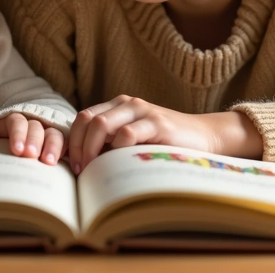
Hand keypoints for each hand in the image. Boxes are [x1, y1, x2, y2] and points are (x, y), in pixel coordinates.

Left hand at [0, 112, 65, 165]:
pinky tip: (66, 163)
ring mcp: (48, 133)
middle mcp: (33, 124)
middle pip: (36, 128)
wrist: (18, 150)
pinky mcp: (60, 144)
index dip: (18, 134)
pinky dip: (65, 152)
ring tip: (49, 162)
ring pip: (53, 134)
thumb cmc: (2, 144)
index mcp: (14, 122)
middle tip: (31, 155)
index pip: (17, 123)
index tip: (17, 150)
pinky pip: (66, 144)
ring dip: (52, 147)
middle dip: (34, 140)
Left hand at [67, 95, 261, 173]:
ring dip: (91, 150)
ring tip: (92, 170)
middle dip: (78, 147)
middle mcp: (127, 104)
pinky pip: (127, 134)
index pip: (82, 117)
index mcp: (117, 106)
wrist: (204, 136)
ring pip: (102, 124)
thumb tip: (80, 162)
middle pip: (87, 119)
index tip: (70, 164)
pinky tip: (117, 164)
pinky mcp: (157, 123)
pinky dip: (116, 150)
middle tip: (79, 170)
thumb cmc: (165, 143)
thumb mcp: (133, 140)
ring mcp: (142, 111)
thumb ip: (111, 143)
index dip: (72, 140)